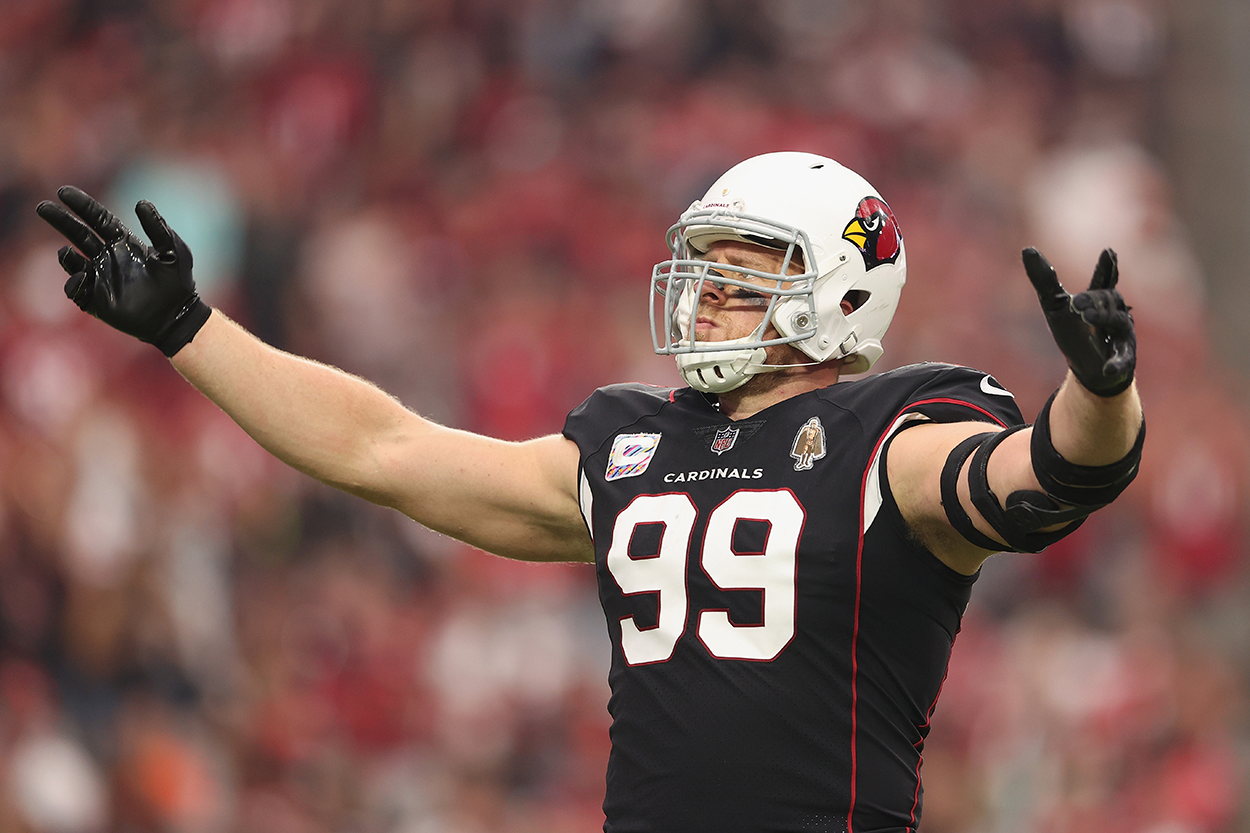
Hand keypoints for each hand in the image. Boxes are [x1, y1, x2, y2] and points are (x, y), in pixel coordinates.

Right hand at [36, 186, 210, 356]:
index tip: (63, 192)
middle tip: (42, 207)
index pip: (98, 218)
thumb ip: (158, 227)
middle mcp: (108, 257)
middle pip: (78, 234)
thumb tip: (140, 202)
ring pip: (73, 262)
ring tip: (66, 252)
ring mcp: (101, 278)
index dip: (81, 205)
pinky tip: (83, 277)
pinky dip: (74, 283)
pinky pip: (77, 290)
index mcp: (123, 242)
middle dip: (61, 220)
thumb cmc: (179, 282)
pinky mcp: (97, 300)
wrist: (178, 317)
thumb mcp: (173, 250)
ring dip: (66, 256)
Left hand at [1023, 246, 1134, 396]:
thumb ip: (1045, 279)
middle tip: (1077, 304)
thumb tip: (1027, 249)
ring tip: (1087, 316)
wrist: (1086, 367)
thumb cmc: (1074, 331)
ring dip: (1103, 317)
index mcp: (1098, 299)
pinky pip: (1123, 359)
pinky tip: (1108, 368)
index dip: (1106, 267)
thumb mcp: (1055, 305)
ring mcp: (1122, 334)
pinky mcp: (1125, 357)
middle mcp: (1114, 312)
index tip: (1109, 252)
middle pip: (1107, 298)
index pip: (1104, 280)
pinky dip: (1116, 363)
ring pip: (1118, 321)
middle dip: (1093, 299)